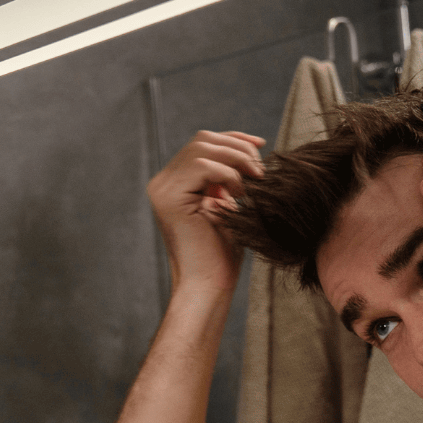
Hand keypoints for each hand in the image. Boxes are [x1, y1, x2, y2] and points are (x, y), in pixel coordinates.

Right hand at [147, 130, 263, 291]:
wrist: (208, 284)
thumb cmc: (221, 252)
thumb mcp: (228, 203)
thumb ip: (228, 176)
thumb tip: (250, 146)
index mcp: (173, 183)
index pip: (203, 143)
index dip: (234, 139)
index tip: (261, 147)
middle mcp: (162, 183)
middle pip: (202, 140)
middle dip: (238, 148)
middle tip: (260, 172)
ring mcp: (162, 189)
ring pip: (202, 148)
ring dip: (236, 161)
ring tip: (252, 184)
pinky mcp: (168, 198)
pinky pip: (202, 166)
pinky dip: (228, 175)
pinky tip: (238, 195)